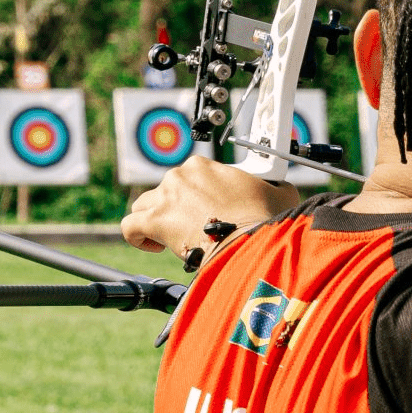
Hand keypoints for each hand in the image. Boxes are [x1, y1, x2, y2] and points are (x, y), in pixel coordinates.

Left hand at [121, 155, 295, 259]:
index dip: (194, 199)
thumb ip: (273, 186)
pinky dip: (137, 237)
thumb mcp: (278, 193)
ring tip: (170, 238)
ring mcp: (165, 197)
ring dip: (154, 220)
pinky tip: (154, 246)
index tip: (204, 214)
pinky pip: (131, 226)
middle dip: (175, 209)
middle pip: (165, 191)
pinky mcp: (155, 221)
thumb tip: (280, 188)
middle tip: (191, 228)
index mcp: (203, 166)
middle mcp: (180, 176)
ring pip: (144, 206)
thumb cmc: (265, 221)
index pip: (188, 179)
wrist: (252, 241)